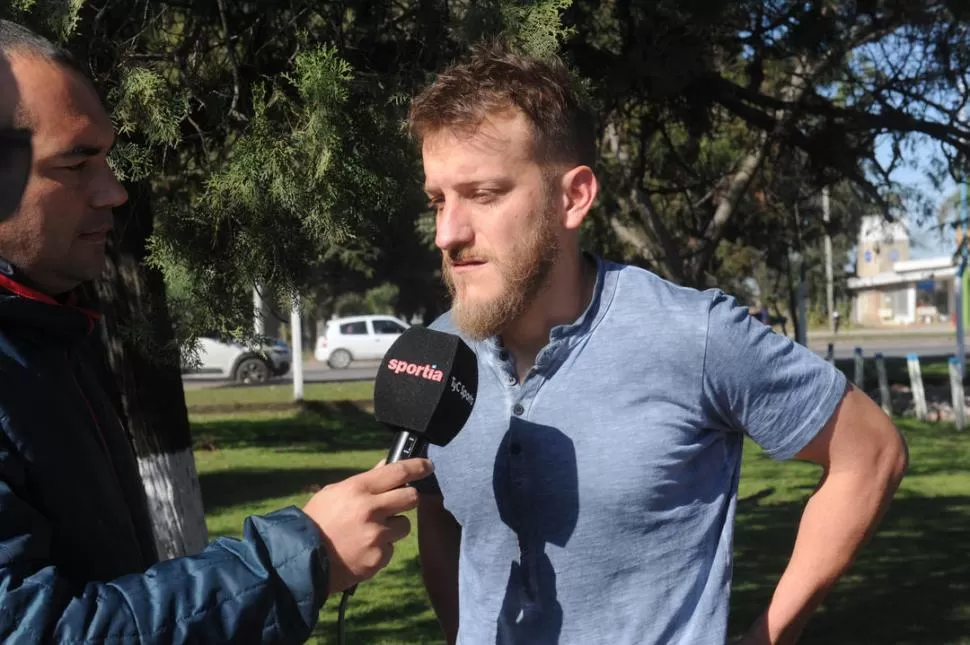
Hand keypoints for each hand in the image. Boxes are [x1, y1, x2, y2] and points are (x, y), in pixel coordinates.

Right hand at [303, 458, 433, 593]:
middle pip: (411, 497)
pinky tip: (361, 550)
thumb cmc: (317, 522)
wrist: (301, 560)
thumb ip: (364, 481)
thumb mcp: (334, 493)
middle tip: (395, 504)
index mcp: (358, 489)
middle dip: (407, 499)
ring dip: (392, 527)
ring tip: (368, 533)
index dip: (418, 467)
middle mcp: (371, 509)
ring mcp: (376, 535)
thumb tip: (386, 466)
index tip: (428, 465)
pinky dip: (380, 549)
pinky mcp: (378, 557)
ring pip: (404, 525)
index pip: (398, 471)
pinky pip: (390, 549)